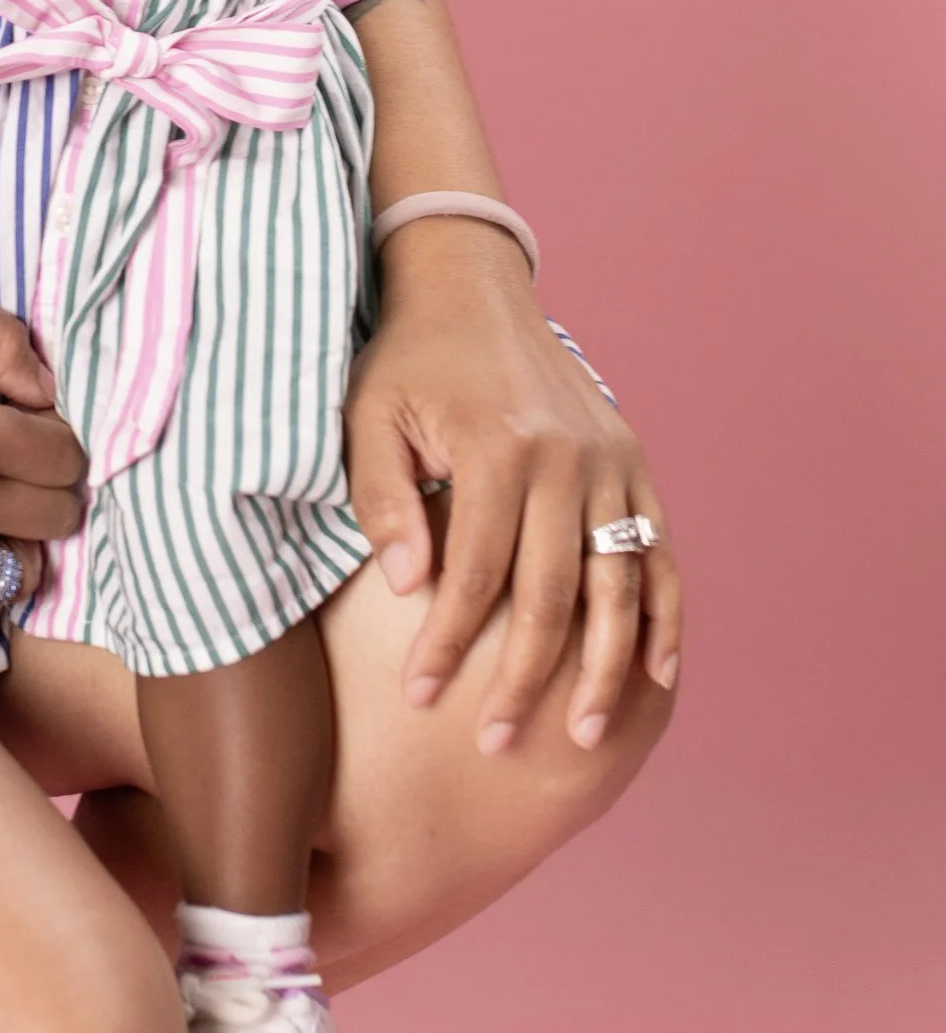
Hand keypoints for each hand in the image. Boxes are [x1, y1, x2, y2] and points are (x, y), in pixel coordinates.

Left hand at [343, 226, 682, 753]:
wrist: (473, 289)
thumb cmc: (408, 363)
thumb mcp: (370, 418)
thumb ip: (385, 501)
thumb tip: (412, 588)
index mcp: (498, 449)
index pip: (473, 575)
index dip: (448, 645)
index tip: (422, 700)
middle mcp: (566, 460)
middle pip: (552, 595)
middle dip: (523, 679)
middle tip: (493, 743)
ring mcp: (611, 464)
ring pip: (616, 586)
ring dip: (600, 669)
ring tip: (578, 737)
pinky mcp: (634, 465)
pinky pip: (658, 553)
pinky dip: (662, 616)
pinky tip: (654, 676)